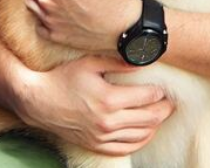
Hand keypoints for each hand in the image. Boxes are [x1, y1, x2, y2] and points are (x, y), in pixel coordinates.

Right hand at [16, 55, 174, 154]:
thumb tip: (142, 60)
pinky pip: (126, 148)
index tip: (164, 88)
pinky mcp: (96, 144)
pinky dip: (141, 141)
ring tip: (161, 115)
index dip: (160, 92)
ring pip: (142, 135)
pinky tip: (147, 132)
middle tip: (171, 101)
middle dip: (164, 109)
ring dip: (156, 125)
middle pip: (150, 118)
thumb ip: (118, 62)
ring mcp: (102, 135)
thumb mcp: (89, 63)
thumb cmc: (63, 79)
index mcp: (109, 99)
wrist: (39, 102)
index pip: (147, 97)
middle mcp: (108, 121)